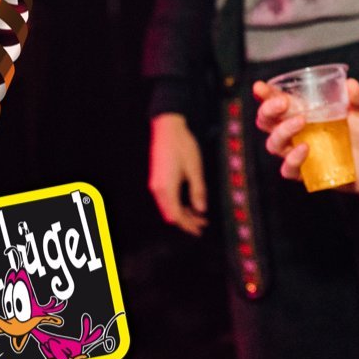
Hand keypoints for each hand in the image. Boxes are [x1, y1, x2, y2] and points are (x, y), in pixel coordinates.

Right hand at [149, 113, 207, 235]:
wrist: (167, 128)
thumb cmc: (183, 146)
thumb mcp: (195, 168)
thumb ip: (198, 190)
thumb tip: (201, 210)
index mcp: (167, 188)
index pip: (176, 215)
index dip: (188, 225)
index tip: (200, 230)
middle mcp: (157, 189)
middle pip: (170, 214)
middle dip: (186, 221)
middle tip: (202, 224)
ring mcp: (155, 184)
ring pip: (167, 207)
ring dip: (182, 213)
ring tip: (199, 215)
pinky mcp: (157, 179)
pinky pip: (166, 199)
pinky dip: (177, 204)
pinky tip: (189, 203)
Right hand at [252, 80, 358, 213]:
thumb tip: (351, 84)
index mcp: (307, 112)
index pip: (279, 102)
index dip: (266, 94)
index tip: (260, 87)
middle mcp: (298, 132)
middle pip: (267, 122)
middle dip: (267, 111)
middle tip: (282, 103)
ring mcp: (300, 153)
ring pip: (273, 144)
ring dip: (281, 132)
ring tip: (301, 121)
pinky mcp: (307, 173)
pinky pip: (288, 169)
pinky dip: (292, 159)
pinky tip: (305, 149)